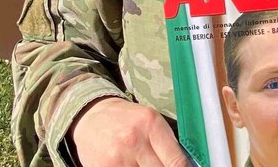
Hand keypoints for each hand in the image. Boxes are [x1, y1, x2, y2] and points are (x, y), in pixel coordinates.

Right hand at [69, 96, 188, 166]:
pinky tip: (132, 166)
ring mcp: (118, 157)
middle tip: (160, 164)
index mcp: (151, 124)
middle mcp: (134, 140)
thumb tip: (185, 166)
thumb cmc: (127, 119)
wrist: (92, 116)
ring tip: (143, 164)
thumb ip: (168, 144)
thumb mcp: (150, 122)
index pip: (177, 162)